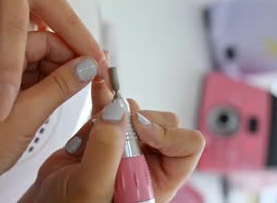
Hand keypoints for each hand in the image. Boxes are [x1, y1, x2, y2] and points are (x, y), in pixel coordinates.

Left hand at [0, 31, 98, 201]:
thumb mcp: (27, 113)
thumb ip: (59, 87)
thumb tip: (87, 67)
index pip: (45, 39)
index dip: (73, 50)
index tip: (96, 62)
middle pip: (42, 51)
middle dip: (68, 63)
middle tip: (93, 77)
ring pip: (37, 68)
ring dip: (59, 77)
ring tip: (81, 88)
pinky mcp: (0, 95)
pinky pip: (29, 84)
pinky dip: (47, 89)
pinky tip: (61, 97)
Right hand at [21, 84, 204, 202]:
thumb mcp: (91, 189)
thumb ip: (106, 152)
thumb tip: (117, 114)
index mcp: (154, 182)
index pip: (185, 147)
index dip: (166, 133)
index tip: (139, 129)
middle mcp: (142, 164)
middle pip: (160, 124)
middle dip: (137, 119)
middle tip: (114, 121)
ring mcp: (120, 148)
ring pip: (131, 113)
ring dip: (115, 108)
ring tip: (97, 112)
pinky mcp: (99, 138)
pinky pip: (108, 110)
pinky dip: (102, 97)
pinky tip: (98, 87)